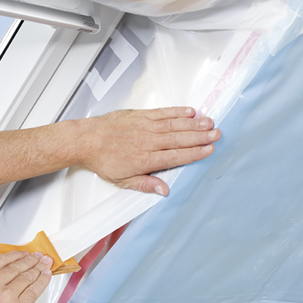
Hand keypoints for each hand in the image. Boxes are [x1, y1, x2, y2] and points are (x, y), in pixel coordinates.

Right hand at [0, 251, 52, 302]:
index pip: (2, 259)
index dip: (16, 255)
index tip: (23, 254)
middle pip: (18, 266)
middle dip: (31, 260)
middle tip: (39, 256)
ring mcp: (8, 296)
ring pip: (28, 277)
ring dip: (39, 268)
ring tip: (45, 264)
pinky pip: (35, 290)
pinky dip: (43, 281)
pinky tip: (46, 276)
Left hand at [78, 107, 220, 194]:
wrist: (86, 140)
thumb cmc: (102, 160)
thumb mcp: (122, 180)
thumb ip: (145, 184)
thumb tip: (164, 191)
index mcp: (144, 159)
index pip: (175, 156)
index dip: (194, 153)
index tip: (208, 150)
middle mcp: (147, 141)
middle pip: (179, 139)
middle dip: (200, 137)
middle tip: (216, 134)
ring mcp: (143, 126)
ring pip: (173, 124)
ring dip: (193, 123)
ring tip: (209, 122)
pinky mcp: (139, 115)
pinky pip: (162, 113)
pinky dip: (176, 111)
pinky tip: (189, 111)